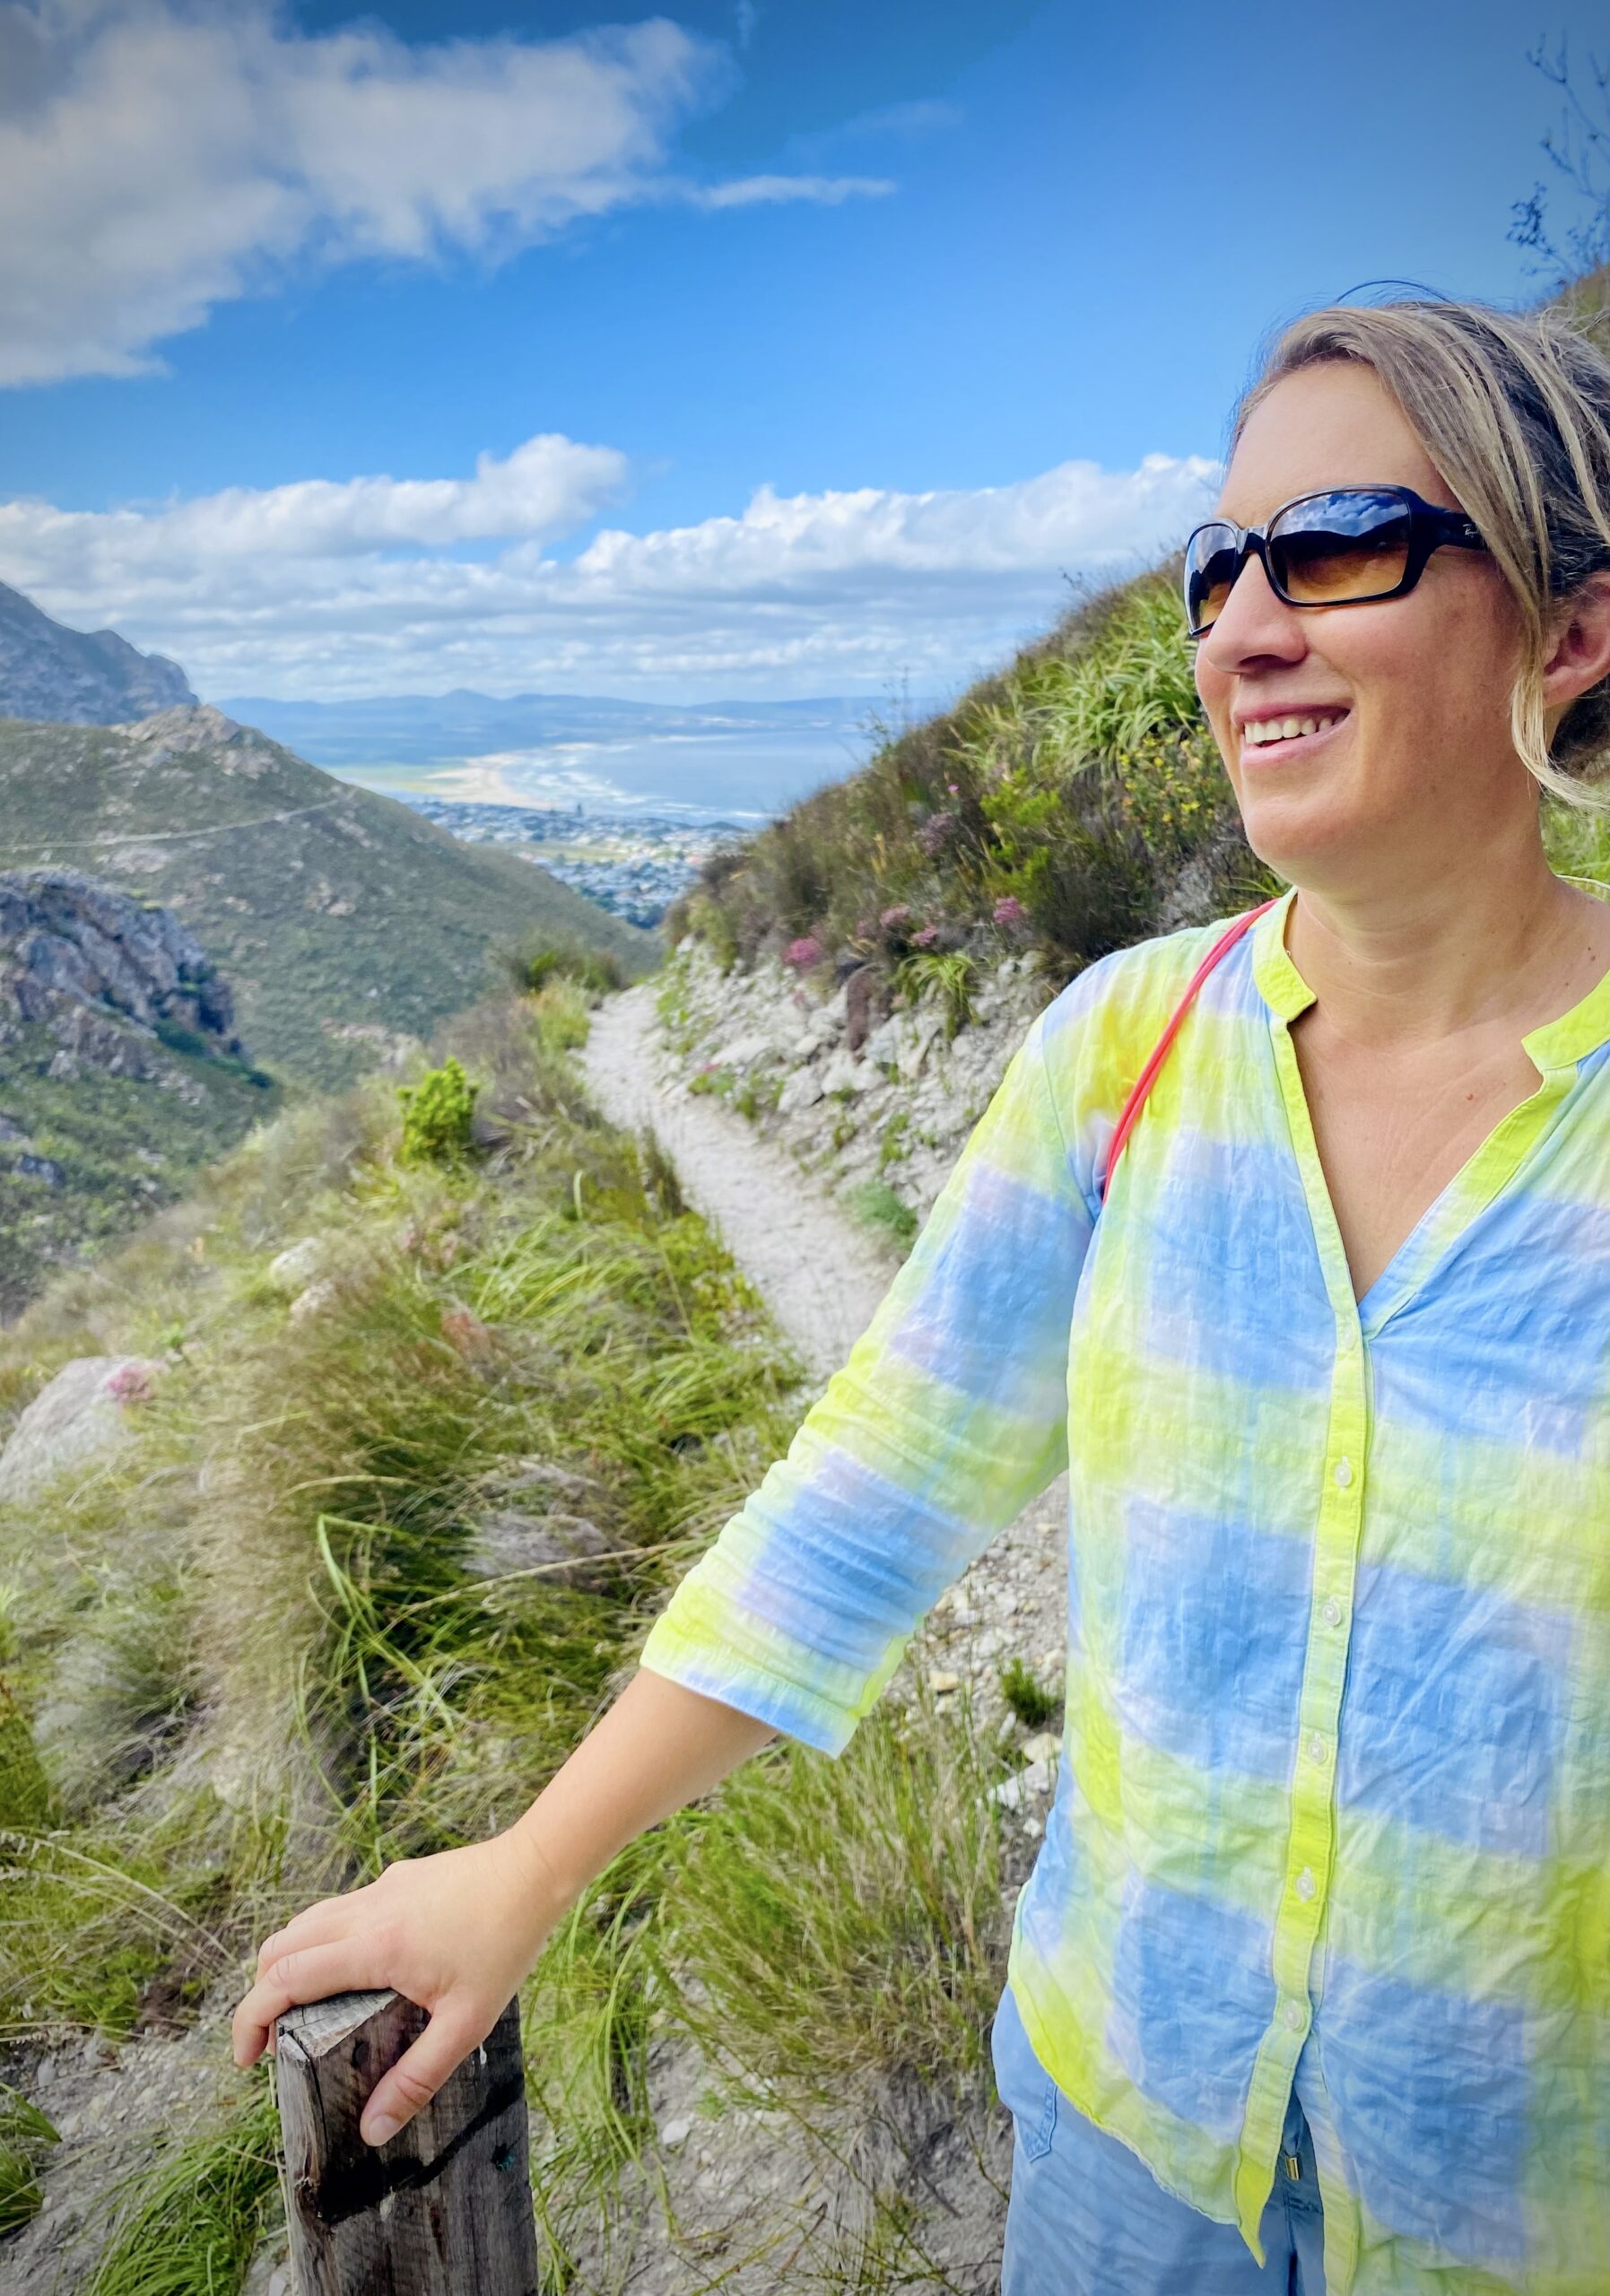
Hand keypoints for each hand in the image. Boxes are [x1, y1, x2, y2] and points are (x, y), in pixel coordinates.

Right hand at [231, 1827, 564, 2146]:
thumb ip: (417, 2077)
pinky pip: (341, 1909)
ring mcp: (380, 1888)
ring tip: (303, 2012)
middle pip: (280, 1947)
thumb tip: (372, 2129)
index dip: (251, 2019)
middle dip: (261, 1995)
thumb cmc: (506, 1943)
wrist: (536, 1869)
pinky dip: (322, 1941)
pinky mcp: (397, 1878)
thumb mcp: (467, 2023)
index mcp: (374, 1947)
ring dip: (288, 1965)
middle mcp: (365, 1911)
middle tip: (272, 2043)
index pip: (285, 1979)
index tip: (246, 2059)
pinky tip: (356, 1971)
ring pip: (306, 1922)